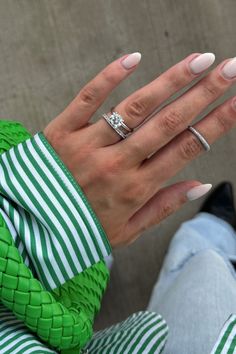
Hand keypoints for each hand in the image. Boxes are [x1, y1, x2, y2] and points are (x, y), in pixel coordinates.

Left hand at [43, 52, 235, 247]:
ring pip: (135, 107)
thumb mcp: (127, 230)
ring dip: (169, 82)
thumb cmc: (82, 229)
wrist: (33, 228)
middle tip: (228, 68)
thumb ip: (163, 207)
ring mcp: (88, 145)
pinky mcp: (62, 131)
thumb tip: (199, 185)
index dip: (216, 124)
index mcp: (135, 189)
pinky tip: (134, 58)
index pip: (184, 149)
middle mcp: (116, 164)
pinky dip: (110, 76)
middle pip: (167, 123)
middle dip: (203, 94)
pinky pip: (88, 98)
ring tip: (198, 61)